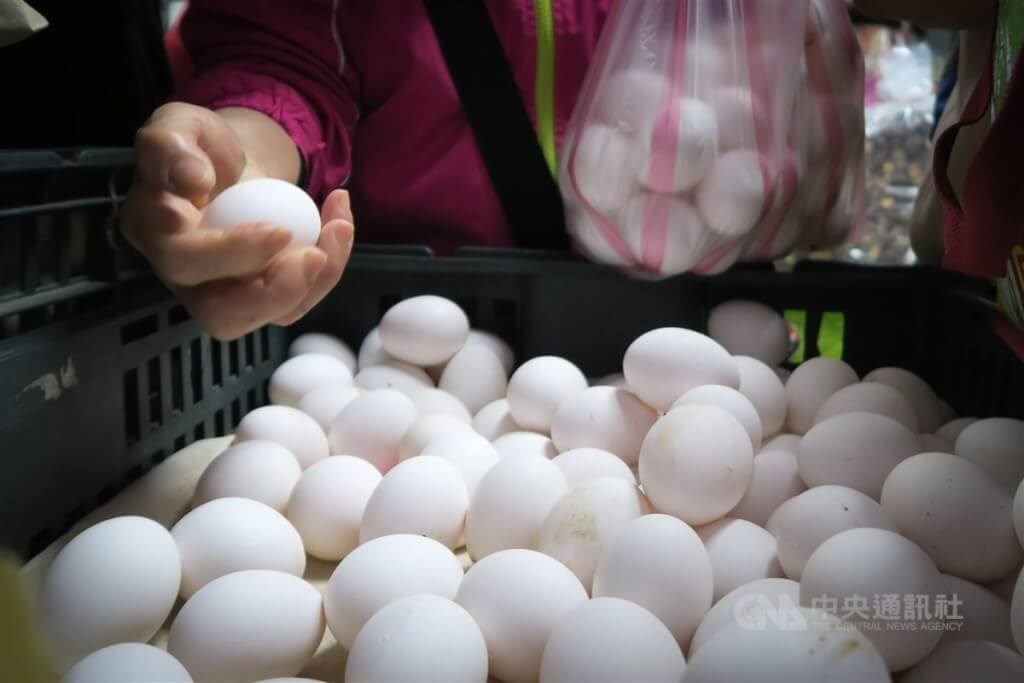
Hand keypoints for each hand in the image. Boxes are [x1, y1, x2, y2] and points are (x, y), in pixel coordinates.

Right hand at [120, 102, 353, 339]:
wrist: (233, 162)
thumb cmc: (201, 146)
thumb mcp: (179, 125)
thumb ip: (172, 146)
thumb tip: (192, 180)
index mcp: (153, 234)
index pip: (185, 261)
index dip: (232, 253)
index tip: (280, 229)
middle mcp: (184, 278)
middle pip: (222, 315)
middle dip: (275, 293)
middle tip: (316, 255)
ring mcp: (225, 293)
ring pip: (268, 315)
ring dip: (314, 281)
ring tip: (339, 227)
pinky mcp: (262, 294)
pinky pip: (297, 299)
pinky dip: (329, 268)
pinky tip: (340, 223)